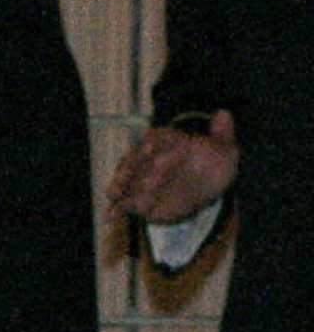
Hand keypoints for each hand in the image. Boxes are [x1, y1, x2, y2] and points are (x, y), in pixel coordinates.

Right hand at [106, 111, 237, 223]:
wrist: (205, 181)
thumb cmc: (212, 160)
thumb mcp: (223, 147)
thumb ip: (222, 134)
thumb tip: (222, 115)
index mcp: (169, 141)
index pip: (157, 138)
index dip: (152, 142)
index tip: (148, 147)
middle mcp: (151, 158)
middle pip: (134, 160)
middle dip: (128, 167)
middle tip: (124, 176)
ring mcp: (142, 179)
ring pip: (125, 181)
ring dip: (117, 188)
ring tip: (113, 195)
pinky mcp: (139, 200)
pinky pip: (124, 204)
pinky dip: (115, 209)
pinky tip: (109, 216)